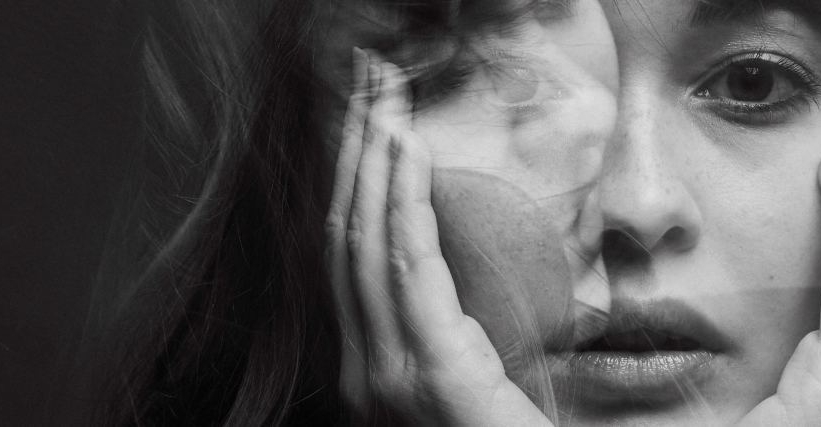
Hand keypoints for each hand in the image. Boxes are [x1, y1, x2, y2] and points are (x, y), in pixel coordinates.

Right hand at [325, 48, 551, 425]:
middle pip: (345, 237)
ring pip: (366, 241)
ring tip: (383, 100)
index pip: (350, 258)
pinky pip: (407, 267)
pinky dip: (402, 201)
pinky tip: (408, 152)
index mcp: (374, 368)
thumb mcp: (475, 386)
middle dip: (354, 155)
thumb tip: (471, 291)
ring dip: (374, 161)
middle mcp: (365, 368)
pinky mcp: (429, 372)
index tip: (365, 125)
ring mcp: (388, 373)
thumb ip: (459, 340)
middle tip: (367, 86)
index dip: (352, 185)